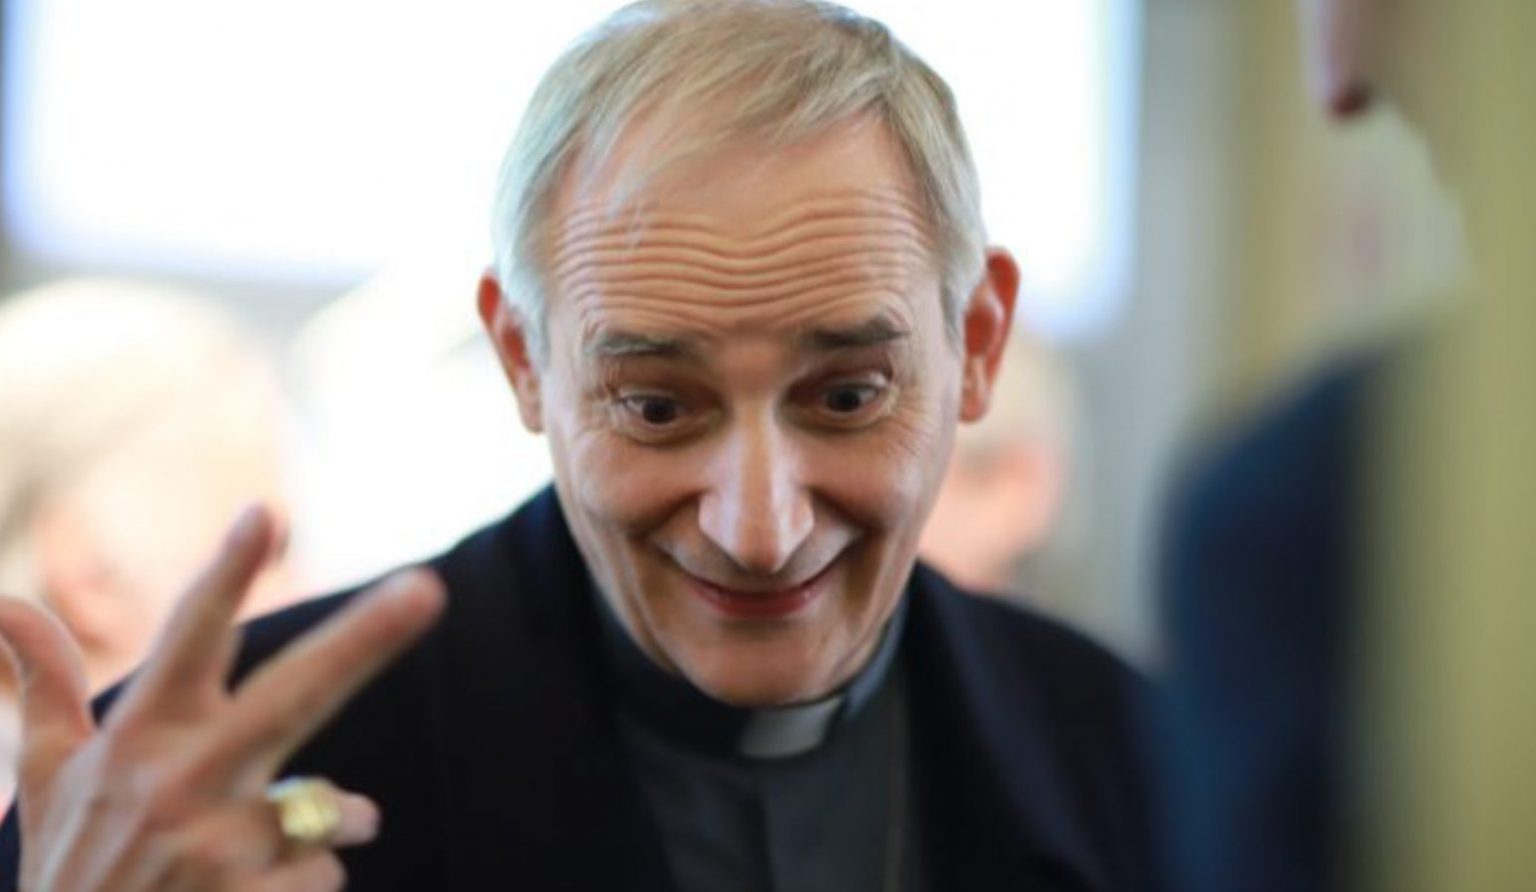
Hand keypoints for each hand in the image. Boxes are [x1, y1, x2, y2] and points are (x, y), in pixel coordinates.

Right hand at [0, 506, 444, 891]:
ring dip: (321, 832)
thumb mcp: (50, 782)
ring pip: (331, 812)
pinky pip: (325, 873)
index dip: (226, 577)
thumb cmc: (70, 873)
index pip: (189, 641)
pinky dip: (303, 885)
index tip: (262, 514)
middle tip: (428, 588)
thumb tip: (3, 599)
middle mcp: (178, 784)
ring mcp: (214, 849)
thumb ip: (42, 688)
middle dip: (364, 639)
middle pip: (294, 696)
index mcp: (138, 740)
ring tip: (242, 868)